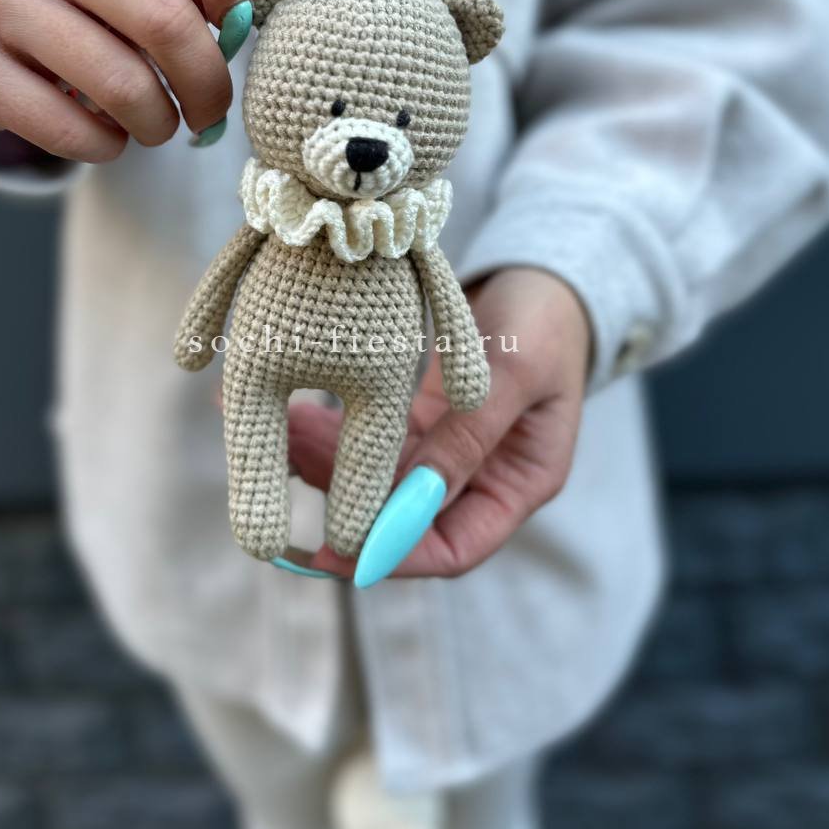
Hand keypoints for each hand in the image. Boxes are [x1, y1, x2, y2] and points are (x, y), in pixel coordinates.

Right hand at [0, 0, 344, 159]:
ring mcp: (2, 1)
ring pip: (122, 84)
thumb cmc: (105, 12)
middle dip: (209, 86)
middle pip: (167, 19)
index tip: (237, 16)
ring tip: (158, 126)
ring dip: (159, 126)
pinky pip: (72, 129)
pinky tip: (106, 136)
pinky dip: (105, 149)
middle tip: (212, 113)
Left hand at [290, 265, 592, 579]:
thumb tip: (418, 498)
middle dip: (347, 504)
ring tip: (284, 436)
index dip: (396, 556)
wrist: (541, 272)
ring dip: (331, 465)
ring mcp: (450, 452)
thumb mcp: (516, 369)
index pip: (454, 549)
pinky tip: (299, 417)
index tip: (337, 550)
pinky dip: (337, 434)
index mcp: (521, 484)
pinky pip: (373, 441)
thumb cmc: (545, 319)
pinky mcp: (423, 421)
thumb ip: (471, 434)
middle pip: (407, 520)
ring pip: (380, 481)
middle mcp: (483, 480)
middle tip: (289, 474)